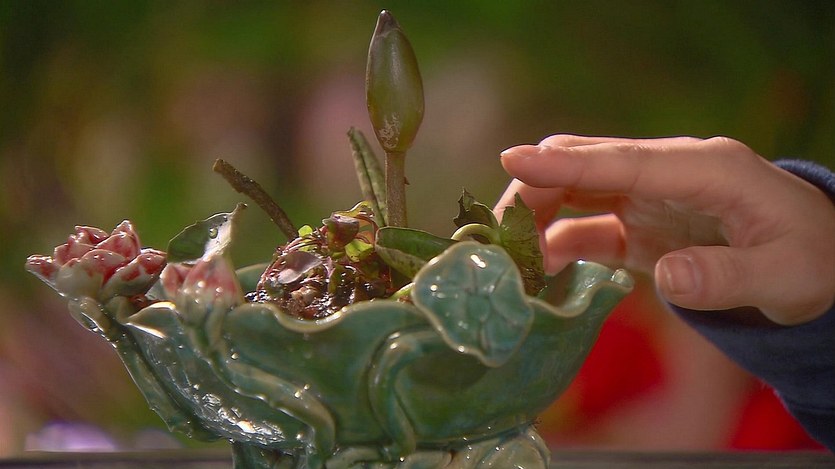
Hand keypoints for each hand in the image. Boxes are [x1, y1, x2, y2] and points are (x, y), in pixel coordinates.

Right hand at [494, 135, 834, 324]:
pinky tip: (537, 268)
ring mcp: (651, 197)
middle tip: (497, 235)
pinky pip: (588, 227)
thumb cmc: (812, 262)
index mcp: (709, 169)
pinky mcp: (641, 225)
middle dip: (536, 190)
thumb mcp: (786, 276)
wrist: (818, 263)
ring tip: (508, 258)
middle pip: (587, 167)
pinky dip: (556, 243)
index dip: (568, 164)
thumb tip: (667, 275)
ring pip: (577, 192)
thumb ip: (727, 276)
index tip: (511, 159)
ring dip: (538, 217)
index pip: (626, 161)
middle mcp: (670, 173)